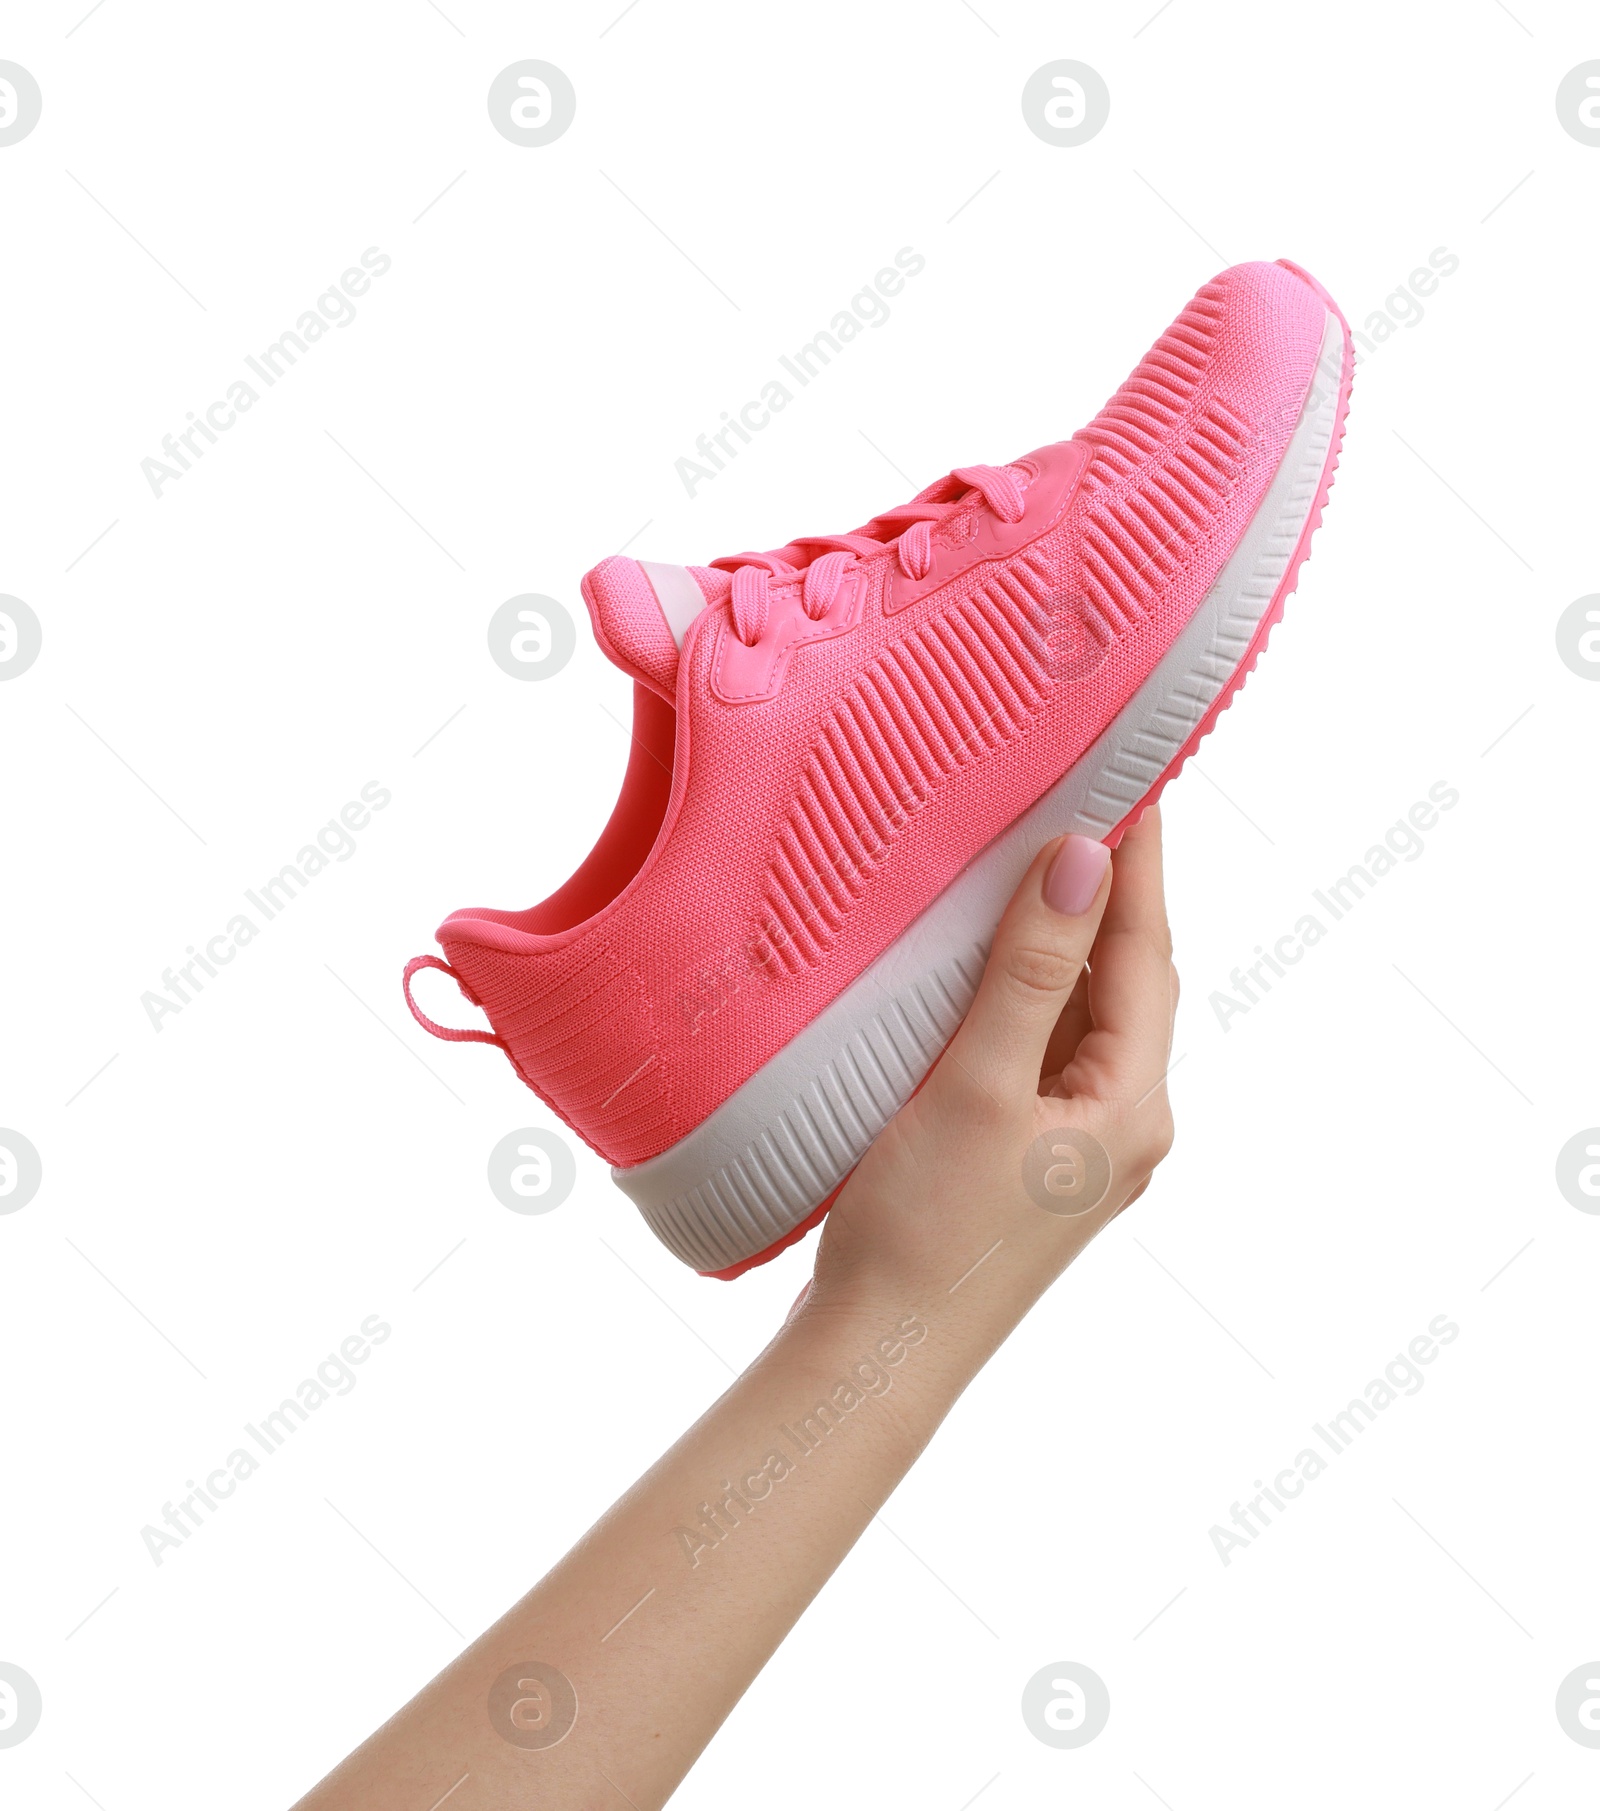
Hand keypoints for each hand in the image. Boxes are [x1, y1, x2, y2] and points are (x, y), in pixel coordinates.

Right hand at [810, 808, 1177, 1341]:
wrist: (878, 1354)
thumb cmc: (925, 1233)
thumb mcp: (978, 1085)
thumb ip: (1032, 971)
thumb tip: (1084, 859)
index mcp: (1133, 1106)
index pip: (1148, 952)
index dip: (1138, 860)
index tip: (1129, 772)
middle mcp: (1124, 1123)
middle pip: (1127, 979)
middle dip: (1108, 890)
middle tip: (1081, 794)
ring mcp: (1078, 1145)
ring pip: (1084, 1012)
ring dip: (1064, 937)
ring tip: (1034, 855)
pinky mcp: (1029, 1157)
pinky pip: (1044, 1048)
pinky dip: (1026, 991)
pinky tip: (987, 960)